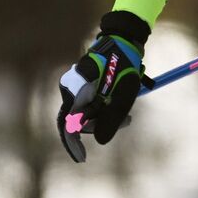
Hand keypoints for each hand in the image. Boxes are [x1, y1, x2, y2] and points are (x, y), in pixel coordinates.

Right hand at [58, 11, 152, 162]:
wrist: (125, 38)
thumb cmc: (125, 65)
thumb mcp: (123, 95)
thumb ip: (112, 119)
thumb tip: (101, 142)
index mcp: (75, 92)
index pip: (67, 126)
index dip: (73, 145)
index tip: (83, 158)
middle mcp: (71, 89)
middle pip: (81, 119)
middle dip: (102, 124)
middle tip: (128, 120)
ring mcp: (76, 85)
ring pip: (88, 110)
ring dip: (106, 113)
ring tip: (129, 108)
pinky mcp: (84, 82)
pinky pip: (91, 100)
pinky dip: (105, 104)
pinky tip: (121, 98)